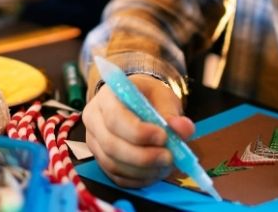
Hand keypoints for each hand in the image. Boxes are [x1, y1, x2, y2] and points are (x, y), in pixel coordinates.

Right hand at [82, 74, 194, 188]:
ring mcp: (93, 141)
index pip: (115, 118)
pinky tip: (154, 172)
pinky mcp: (99, 159)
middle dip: (143, 156)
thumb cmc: (147, 96)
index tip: (163, 137)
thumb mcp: (162, 96)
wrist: (134, 101)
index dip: (138, 132)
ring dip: (142, 170)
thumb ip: (172, 113)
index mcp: (106, 97)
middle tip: (168, 157)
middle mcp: (93, 119)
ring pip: (113, 164)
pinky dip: (137, 179)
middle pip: (111, 145)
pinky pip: (115, 176)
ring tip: (165, 165)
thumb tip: (184, 129)